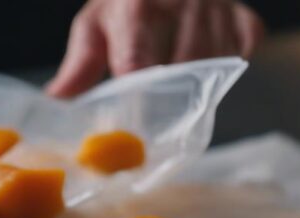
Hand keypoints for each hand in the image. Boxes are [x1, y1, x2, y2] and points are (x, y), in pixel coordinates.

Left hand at [46, 0, 263, 97]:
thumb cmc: (125, 5)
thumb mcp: (95, 27)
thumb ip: (79, 67)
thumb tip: (55, 102)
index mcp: (135, 8)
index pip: (139, 63)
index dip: (136, 98)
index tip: (132, 123)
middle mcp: (182, 2)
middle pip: (181, 71)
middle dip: (167, 99)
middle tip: (154, 116)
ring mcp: (218, 8)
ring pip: (214, 69)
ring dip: (196, 87)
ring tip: (176, 86)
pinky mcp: (244, 18)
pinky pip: (241, 58)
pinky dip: (224, 71)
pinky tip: (204, 66)